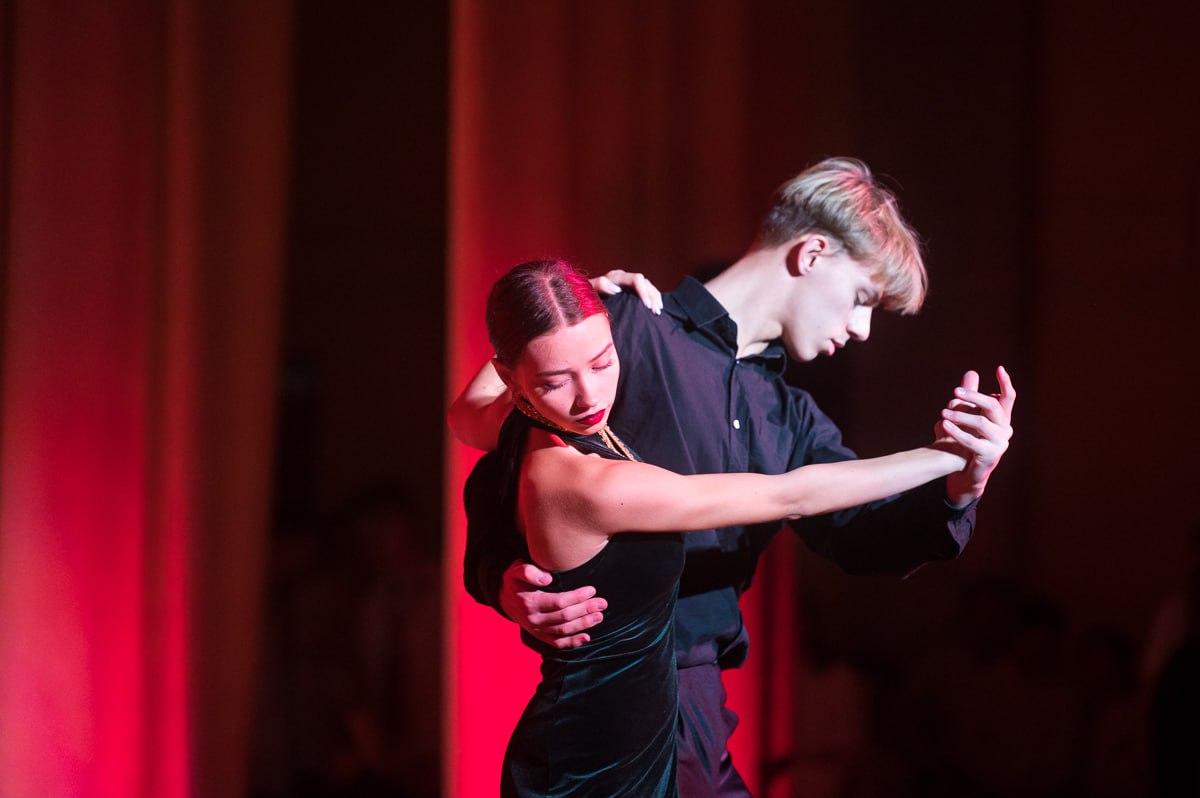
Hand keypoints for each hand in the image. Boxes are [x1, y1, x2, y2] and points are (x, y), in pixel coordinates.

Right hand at [498, 560, 606, 648]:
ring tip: (599, 616)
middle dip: (585, 610)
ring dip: (584, 624)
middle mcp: (533, 619)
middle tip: (603, 603)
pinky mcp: (540, 637)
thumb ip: (529, 572)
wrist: (504, 597)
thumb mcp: (516, 570)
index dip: (577, 597)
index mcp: (530, 602)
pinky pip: (557, 643)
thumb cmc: (515, 580)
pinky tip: (587, 637)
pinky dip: (573, 642)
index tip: (592, 590)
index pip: (559, 602)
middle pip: (564, 617)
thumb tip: (547, 579)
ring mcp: (536, 630)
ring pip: (564, 631)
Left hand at [590, 269, 662, 314]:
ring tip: (657, 311)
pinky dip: (654, 298)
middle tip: (654, 311)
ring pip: (648, 286)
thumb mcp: (591, 290)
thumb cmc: (586, 296)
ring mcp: (628, 283)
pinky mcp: (630, 290)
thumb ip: (600, 285)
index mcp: (616, 277)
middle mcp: (624, 277)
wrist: (582, 298)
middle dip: (652, 296)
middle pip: (645, 282)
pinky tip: (658, 307)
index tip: (646, 305)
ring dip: (655, 298)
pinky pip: (647, 291)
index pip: (636, 279)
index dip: (643, 291)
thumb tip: (614, 287)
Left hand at [939, 366, 1015, 506]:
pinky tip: (944, 425)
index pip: (1008, 398)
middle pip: (992, 406)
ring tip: (943, 413)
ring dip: (960, 416)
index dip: (1006, 383)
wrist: (965, 471)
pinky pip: (972, 441)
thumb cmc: (967, 441)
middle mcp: (1005, 429)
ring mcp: (1000, 443)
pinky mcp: (990, 456)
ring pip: (981, 423)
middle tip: (954, 391)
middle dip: (973, 396)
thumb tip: (972, 372)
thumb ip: (970, 396)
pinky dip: (957, 432)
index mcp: (1002, 418)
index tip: (999, 368)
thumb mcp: (968, 415)